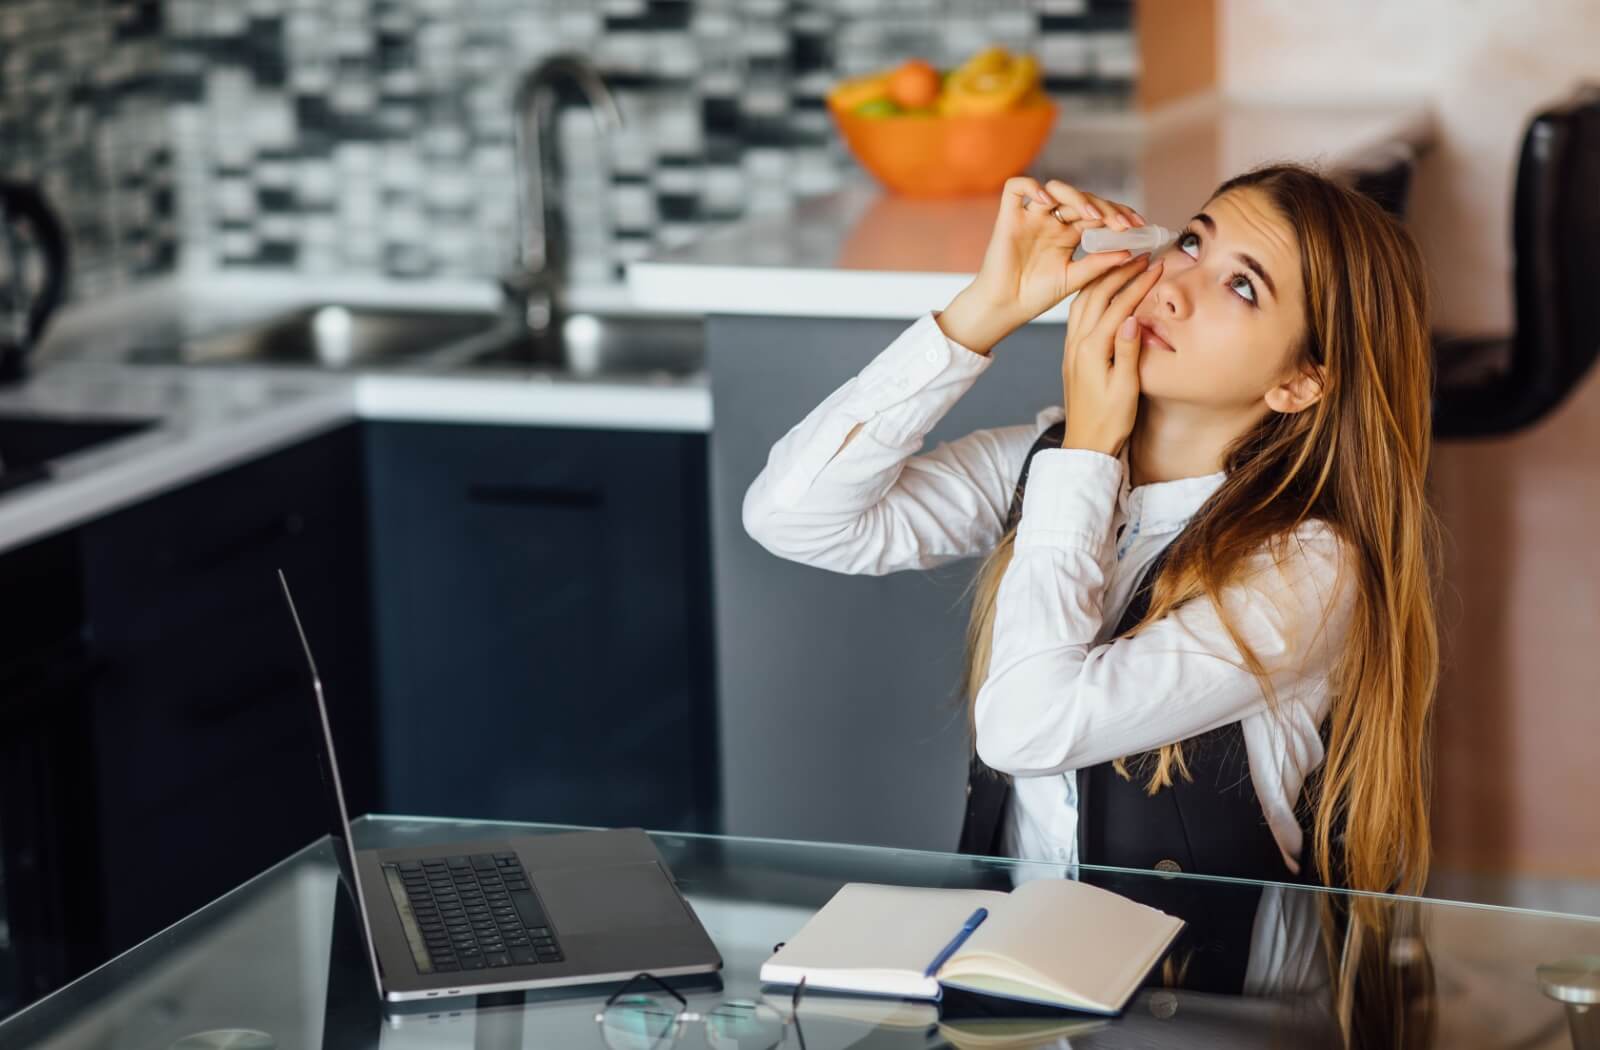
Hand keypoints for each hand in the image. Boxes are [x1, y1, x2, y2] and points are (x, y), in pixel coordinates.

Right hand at [936, 177, 1147, 355]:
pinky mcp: (1008, 217)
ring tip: (1094, 216)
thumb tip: (1130, 252)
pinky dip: (1033, 187)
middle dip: (1106, 209)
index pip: (1098, 214)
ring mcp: (1031, 217)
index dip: (1119, 215)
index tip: (1140, 228)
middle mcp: (1052, 221)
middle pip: (1082, 200)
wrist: (1004, 309)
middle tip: (1123, 226)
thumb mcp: (1075, 279)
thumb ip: (1099, 264)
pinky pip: (1016, 188)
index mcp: (1069, 235)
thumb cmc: (1035, 297)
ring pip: (1056, 189)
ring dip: (1078, 198)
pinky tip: (1049, 201)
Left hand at [1061, 253, 1164, 456]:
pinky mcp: (1071, 353)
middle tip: (1142, 256)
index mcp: (1092, 350)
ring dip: (1103, 279)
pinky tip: (1103, 290)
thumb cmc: (1108, 421)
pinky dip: (1092, 294)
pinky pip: (1079, 314)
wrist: (1084, 443)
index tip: (1156, 265)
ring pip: (1083, 301)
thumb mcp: (1126, 388)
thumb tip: (1132, 319)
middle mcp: (1077, 344)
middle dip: (1120, 271)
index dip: (1138, 283)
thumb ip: (1128, 352)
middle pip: (1097, 295)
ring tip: (1124, 263)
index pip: (1118, 306)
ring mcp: (1071, 347)